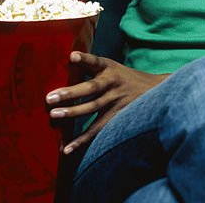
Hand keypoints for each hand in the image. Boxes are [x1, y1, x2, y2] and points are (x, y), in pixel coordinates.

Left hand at [46, 51, 167, 154]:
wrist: (154, 91)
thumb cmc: (124, 78)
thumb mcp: (112, 67)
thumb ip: (91, 67)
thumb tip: (66, 61)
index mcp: (110, 69)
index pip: (96, 61)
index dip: (85, 58)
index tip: (72, 56)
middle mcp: (113, 84)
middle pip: (91, 88)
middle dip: (70, 93)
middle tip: (50, 97)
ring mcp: (115, 101)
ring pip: (92, 108)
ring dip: (72, 113)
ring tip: (54, 116)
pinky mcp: (116, 117)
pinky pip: (97, 130)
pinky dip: (82, 140)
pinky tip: (67, 148)